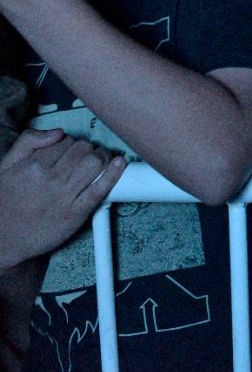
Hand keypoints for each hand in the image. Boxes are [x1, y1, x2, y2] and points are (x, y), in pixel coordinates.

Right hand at [0, 129, 124, 269]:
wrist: (3, 239)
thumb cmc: (5, 201)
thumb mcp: (6, 166)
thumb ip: (28, 142)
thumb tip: (59, 132)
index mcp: (33, 165)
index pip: (66, 141)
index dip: (73, 143)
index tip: (73, 150)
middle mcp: (50, 179)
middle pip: (83, 150)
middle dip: (89, 149)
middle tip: (88, 155)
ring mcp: (64, 196)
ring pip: (95, 164)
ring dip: (103, 157)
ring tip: (101, 160)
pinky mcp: (76, 213)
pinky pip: (100, 189)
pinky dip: (114, 174)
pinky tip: (120, 164)